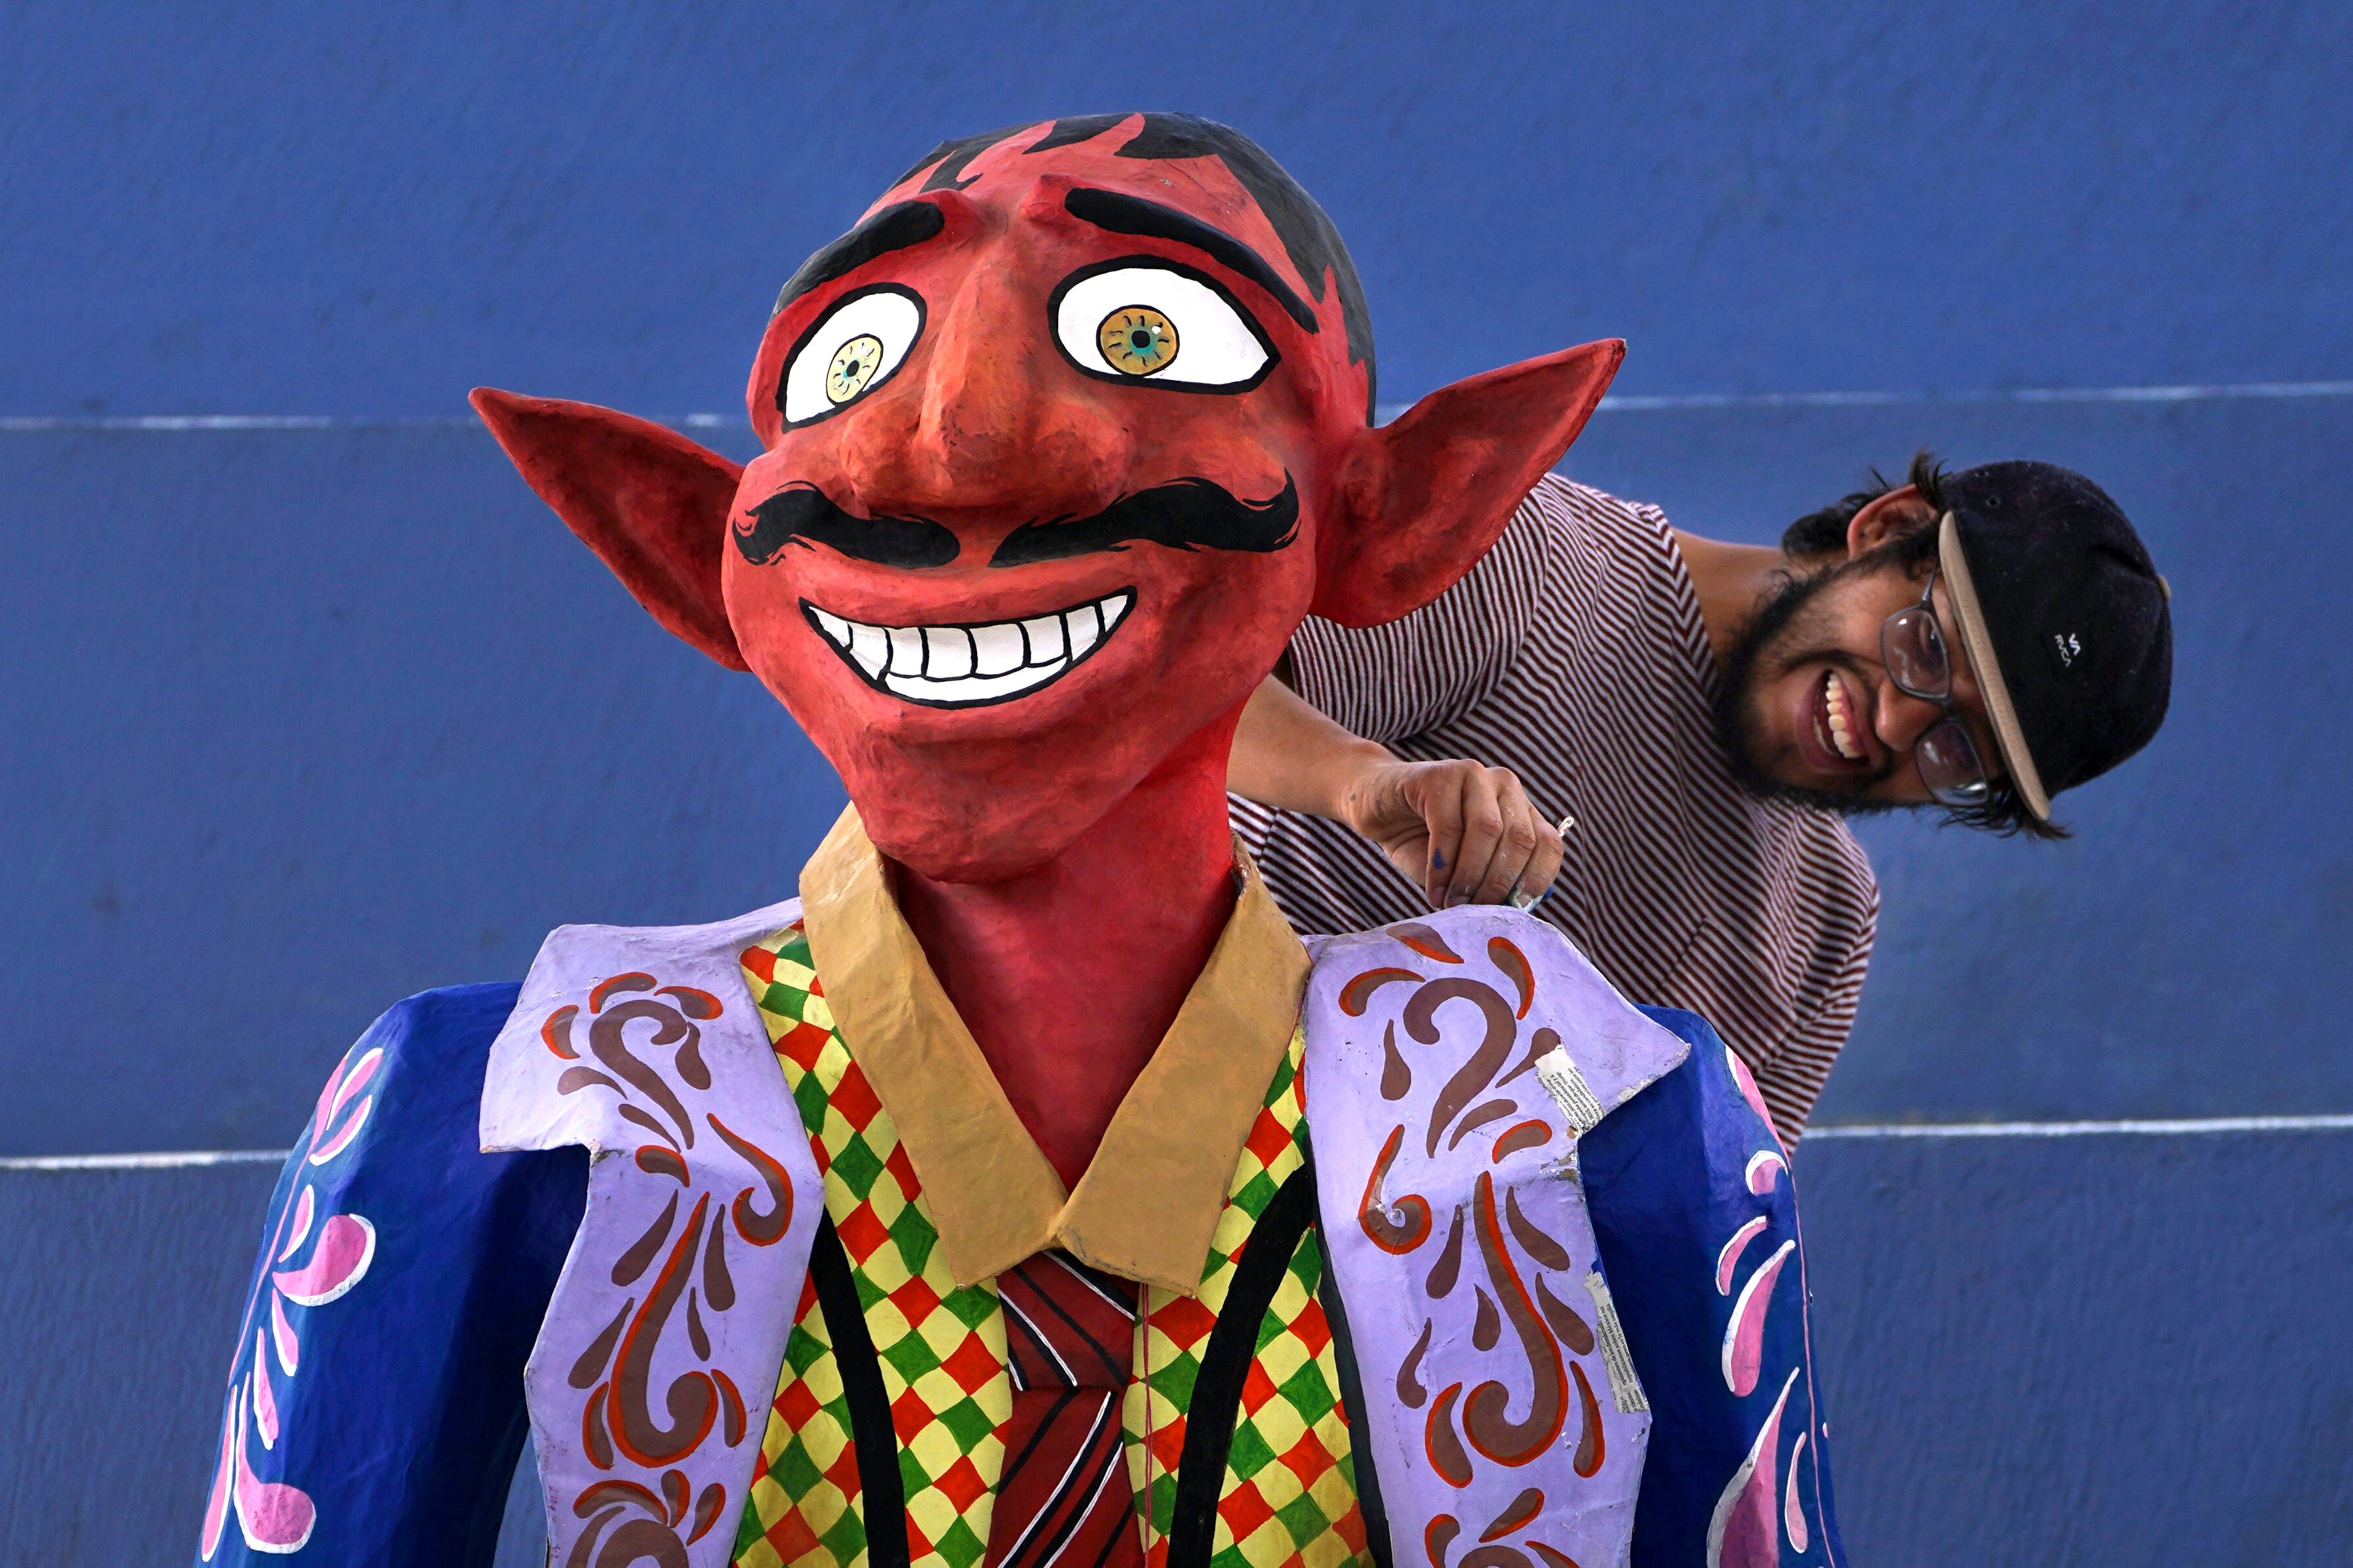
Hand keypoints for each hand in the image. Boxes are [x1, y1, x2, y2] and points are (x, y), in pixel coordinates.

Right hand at [1337, 757, 1565, 910]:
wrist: (1373, 805)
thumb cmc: (1421, 841)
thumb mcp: (1463, 867)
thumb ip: (1491, 882)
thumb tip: (1514, 914)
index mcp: (1519, 806)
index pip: (1548, 844)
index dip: (1535, 881)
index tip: (1513, 912)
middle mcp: (1504, 784)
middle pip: (1520, 839)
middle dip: (1498, 884)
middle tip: (1474, 912)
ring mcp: (1472, 774)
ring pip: (1487, 831)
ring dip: (1470, 876)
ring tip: (1451, 903)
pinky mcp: (1438, 774)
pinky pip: (1449, 826)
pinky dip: (1442, 866)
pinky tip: (1433, 889)